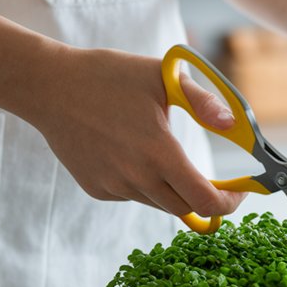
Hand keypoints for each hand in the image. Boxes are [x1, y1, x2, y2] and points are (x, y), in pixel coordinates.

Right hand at [29, 47, 244, 216]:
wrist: (47, 86)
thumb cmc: (108, 76)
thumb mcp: (163, 77)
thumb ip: (204, 101)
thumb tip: (234, 124)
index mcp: (158, 153)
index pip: (206, 200)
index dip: (229, 203)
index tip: (239, 194)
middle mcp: (136, 177)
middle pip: (187, 209)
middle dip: (207, 200)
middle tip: (218, 185)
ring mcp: (114, 186)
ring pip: (160, 204)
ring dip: (176, 191)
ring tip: (170, 159)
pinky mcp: (97, 189)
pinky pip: (134, 196)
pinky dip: (146, 186)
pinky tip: (135, 156)